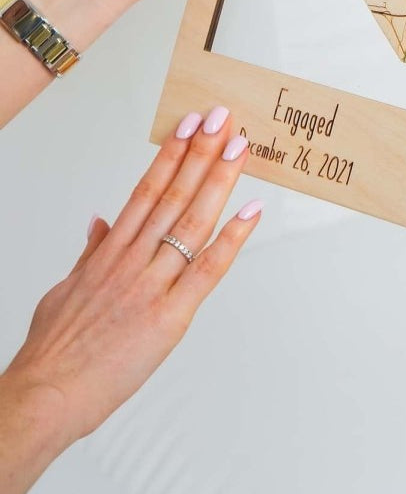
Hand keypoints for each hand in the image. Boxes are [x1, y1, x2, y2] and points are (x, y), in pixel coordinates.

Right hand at [0, 108, 260, 492]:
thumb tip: (100, 223)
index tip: (188, 124)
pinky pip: (208, 269)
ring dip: (219, 180)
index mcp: (110, 251)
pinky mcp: (170, 315)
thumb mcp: (65, 290)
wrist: (46, 394)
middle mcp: (132, 259)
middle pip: (173, 194)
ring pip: (192, 221)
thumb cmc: (55, 350)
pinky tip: (252, 211)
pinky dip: (233, 238)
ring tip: (238, 147)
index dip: (170, 153)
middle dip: (200, 152)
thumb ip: (90, 253)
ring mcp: (152, 284)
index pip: (146, 189)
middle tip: (221, 118)